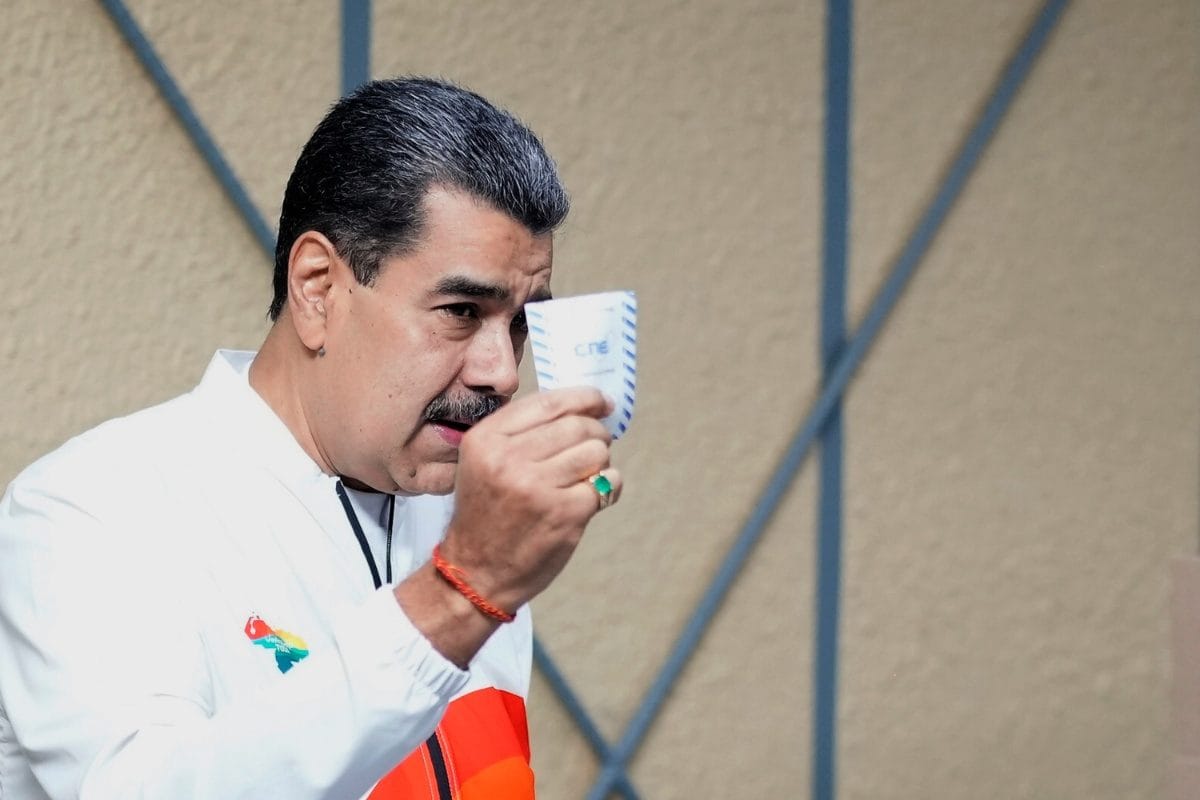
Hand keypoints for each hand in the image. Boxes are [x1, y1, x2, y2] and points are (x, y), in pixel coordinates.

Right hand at [441, 387, 620, 612]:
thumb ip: (520, 432)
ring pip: (596, 451)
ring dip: (601, 461)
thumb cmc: (486, 514)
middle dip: (596, 433)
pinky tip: (590, 497)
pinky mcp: (564, 513)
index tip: (602, 402)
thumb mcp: (482, 462)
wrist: (476, 572)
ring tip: (586, 475)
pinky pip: (607, 482)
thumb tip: (581, 405)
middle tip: (596, 445)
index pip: (549, 403)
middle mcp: (508, 459)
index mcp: (486, 440)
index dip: (585, 398)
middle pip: (578, 425)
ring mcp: (537, 487)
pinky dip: (607, 487)